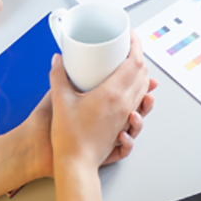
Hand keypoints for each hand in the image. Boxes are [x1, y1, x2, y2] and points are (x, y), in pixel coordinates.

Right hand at [50, 33, 154, 172]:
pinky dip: (139, 93)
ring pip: (144, 89)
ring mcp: (126, 116)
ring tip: (132, 65)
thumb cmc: (69, 137)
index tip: (131, 35)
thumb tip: (57, 60)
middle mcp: (124, 104)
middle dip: (139, 56)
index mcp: (112, 94)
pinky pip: (138, 105)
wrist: (76, 164)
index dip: (136, 45)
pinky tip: (132, 92)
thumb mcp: (60, 100)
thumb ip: (58, 76)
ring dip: (142, 74)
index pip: (135, 63)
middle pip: (143, 73)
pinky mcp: (123, 125)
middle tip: (128, 47)